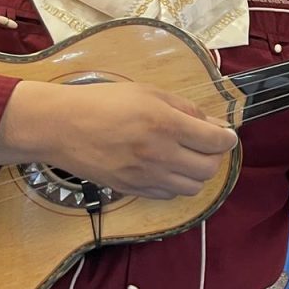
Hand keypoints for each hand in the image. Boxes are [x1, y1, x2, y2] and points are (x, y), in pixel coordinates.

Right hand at [8, 81, 238, 200]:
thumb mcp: (149, 93)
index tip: (226, 134)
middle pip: (209, 168)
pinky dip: (176, 184)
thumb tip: (214, 125)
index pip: (216, 142)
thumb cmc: (104, 102)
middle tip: (207, 145)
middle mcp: (159, 154)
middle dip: (215, 156)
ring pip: (192, 187)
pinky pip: (168, 195)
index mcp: (166, 125)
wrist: (60, 126)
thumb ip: (186, 109)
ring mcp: (145, 176)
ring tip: (187, 157)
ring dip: (197, 173)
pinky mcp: (131, 189)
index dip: (228, 138)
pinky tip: (167, 168)